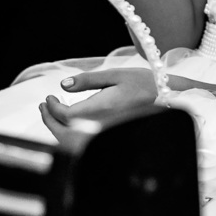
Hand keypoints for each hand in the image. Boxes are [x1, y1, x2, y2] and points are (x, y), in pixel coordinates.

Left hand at [38, 68, 160, 141]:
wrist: (170, 98)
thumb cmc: (145, 83)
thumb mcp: (116, 74)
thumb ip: (88, 80)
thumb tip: (62, 85)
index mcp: (100, 109)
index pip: (65, 116)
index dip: (52, 108)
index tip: (49, 97)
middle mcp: (101, 125)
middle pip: (65, 132)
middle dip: (50, 120)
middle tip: (45, 105)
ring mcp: (107, 133)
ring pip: (74, 140)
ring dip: (59, 129)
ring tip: (55, 113)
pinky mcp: (112, 136)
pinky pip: (85, 140)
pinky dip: (73, 133)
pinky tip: (74, 121)